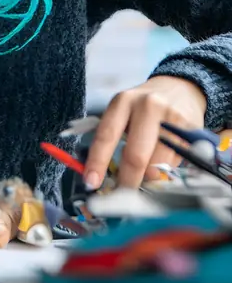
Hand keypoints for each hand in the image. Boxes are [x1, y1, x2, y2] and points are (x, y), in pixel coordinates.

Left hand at [83, 76, 206, 191]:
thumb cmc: (144, 107)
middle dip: (127, 182)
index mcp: (123, 101)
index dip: (97, 161)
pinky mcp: (191, 131)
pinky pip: (177, 163)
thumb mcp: (123, 112)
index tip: (91, 182)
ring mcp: (172, 118)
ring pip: (158, 165)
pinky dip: (167, 170)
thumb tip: (105, 177)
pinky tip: (165, 159)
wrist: (179, 88)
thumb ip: (114, 139)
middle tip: (122, 195)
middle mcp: (147, 106)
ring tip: (147, 172)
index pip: (107, 135)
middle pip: (135, 155)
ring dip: (150, 178)